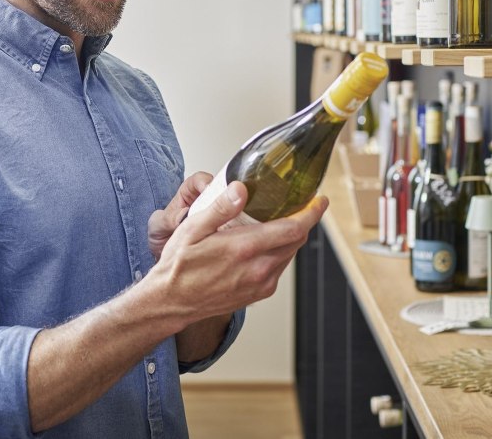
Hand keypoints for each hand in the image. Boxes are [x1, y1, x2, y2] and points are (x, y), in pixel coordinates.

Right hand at [149, 180, 327, 323]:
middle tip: (298, 204)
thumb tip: (241, 189)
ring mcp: (261, 284)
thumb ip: (221, 208)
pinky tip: (265, 244)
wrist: (172, 302)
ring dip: (290, 237)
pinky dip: (279, 253)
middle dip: (302, 221)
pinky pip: (279, 268)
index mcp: (246, 248)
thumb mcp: (193, 229)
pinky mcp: (258, 294)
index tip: (319, 200)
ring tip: (279, 221)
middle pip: (297, 240)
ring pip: (289, 254)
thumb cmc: (179, 266)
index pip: (294, 228)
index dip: (312, 212)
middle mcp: (259, 269)